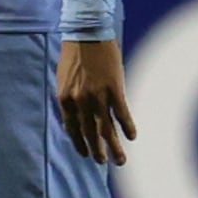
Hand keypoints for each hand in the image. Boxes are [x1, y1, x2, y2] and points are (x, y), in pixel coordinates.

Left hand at [58, 39, 137, 166]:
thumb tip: (77, 115)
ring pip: (106, 128)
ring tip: (119, 161)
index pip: (71, 128)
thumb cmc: (75, 55)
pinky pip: (122, 113)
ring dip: (114, 146)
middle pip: (89, 132)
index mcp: (65, 98)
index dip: (79, 142)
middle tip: (102, 162)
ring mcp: (97, 96)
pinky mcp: (114, 89)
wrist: (87, 34)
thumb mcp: (65, 79)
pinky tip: (132, 137)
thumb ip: (71, 97)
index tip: (85, 153)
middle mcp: (79, 100)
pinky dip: (128, 126)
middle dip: (96, 150)